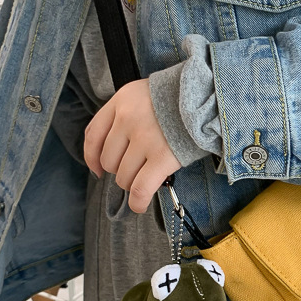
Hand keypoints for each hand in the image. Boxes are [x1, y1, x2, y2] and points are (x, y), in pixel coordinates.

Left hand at [84, 79, 180, 212]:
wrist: (208, 97)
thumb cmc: (178, 98)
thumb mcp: (143, 94)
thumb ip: (124, 113)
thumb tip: (109, 151)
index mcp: (121, 101)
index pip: (93, 135)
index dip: (92, 158)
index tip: (98, 169)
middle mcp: (128, 119)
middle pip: (109, 160)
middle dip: (120, 170)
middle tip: (137, 168)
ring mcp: (144, 139)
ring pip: (124, 176)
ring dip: (132, 183)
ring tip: (147, 178)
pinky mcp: (162, 157)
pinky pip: (141, 188)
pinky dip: (138, 202)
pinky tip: (139, 205)